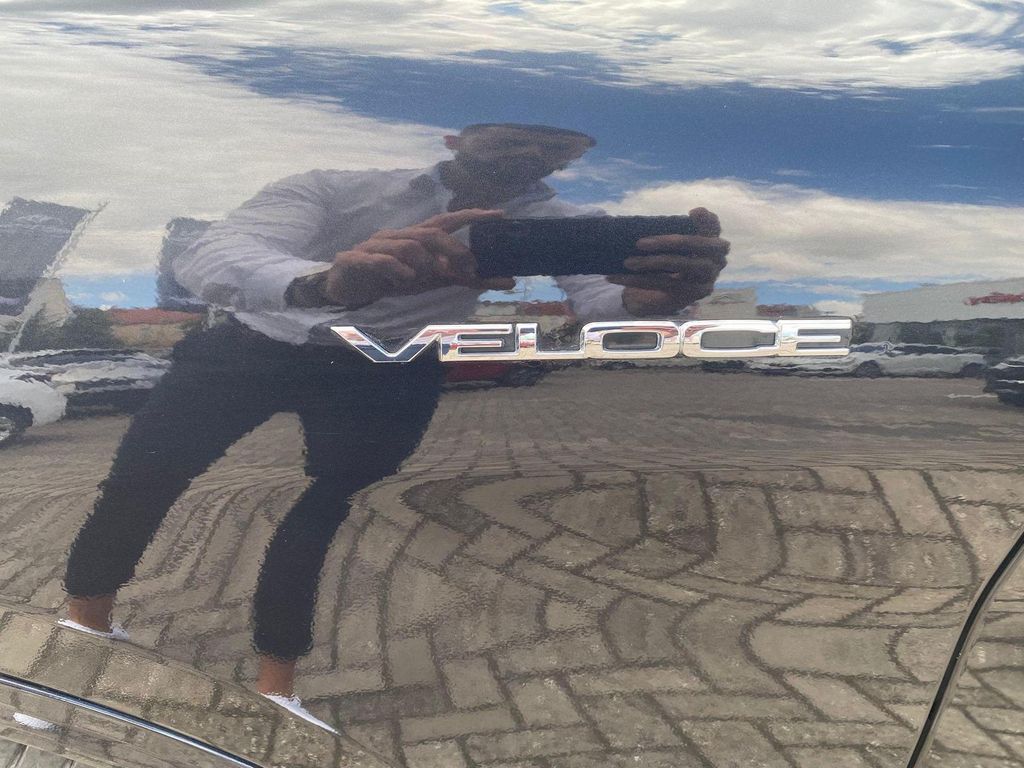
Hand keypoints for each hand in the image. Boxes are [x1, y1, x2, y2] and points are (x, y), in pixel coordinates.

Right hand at [321, 209, 514, 307]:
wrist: (346, 288)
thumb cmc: (393, 278)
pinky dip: (396, 269)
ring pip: (408, 245)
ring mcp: (376, 245)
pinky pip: (380, 260)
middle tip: (468, 267)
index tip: (498, 214)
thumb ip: (467, 279)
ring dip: (424, 264)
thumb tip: (507, 281)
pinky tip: (404, 280)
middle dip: (453, 248)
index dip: (472, 215)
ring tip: (426, 280)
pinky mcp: (357, 259)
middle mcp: (399, 235)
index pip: (447, 220)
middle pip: (431, 232)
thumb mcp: (433, 280)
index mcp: (417, 237)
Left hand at [609, 207, 728, 315]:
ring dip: (648, 264)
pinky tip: (618, 277)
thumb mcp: (673, 245)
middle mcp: (717, 261)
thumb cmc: (671, 263)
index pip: (714, 227)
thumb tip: (682, 215)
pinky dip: (638, 281)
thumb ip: (677, 229)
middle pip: (695, 245)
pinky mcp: (692, 295)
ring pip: (677, 266)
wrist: (665, 296)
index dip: (707, 220)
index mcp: (714, 244)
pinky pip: (664, 285)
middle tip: (639, 243)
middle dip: (666, 242)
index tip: (693, 212)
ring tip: (626, 262)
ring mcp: (706, 280)